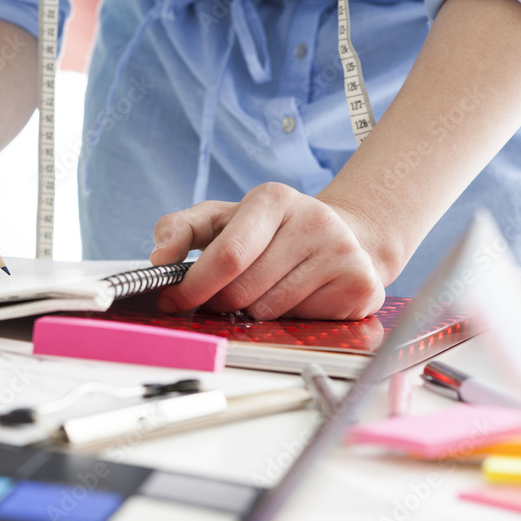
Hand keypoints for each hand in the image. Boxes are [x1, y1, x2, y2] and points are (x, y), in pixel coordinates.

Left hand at [150, 182, 386, 319]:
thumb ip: (181, 230)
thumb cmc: (269, 233)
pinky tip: (295, 297)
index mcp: (273, 199)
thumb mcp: (222, 220)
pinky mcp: (360, 284)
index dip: (194, 286)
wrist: (344, 237)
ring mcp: (342, 252)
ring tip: (265, 289)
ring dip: (252, 311)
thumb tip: (160, 257)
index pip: (228, 255)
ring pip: (269, 310)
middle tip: (219, 297)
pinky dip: (287, 319)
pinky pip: (301, 321)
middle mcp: (313, 219)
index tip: (172, 300)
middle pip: (243, 289)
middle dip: (219, 302)